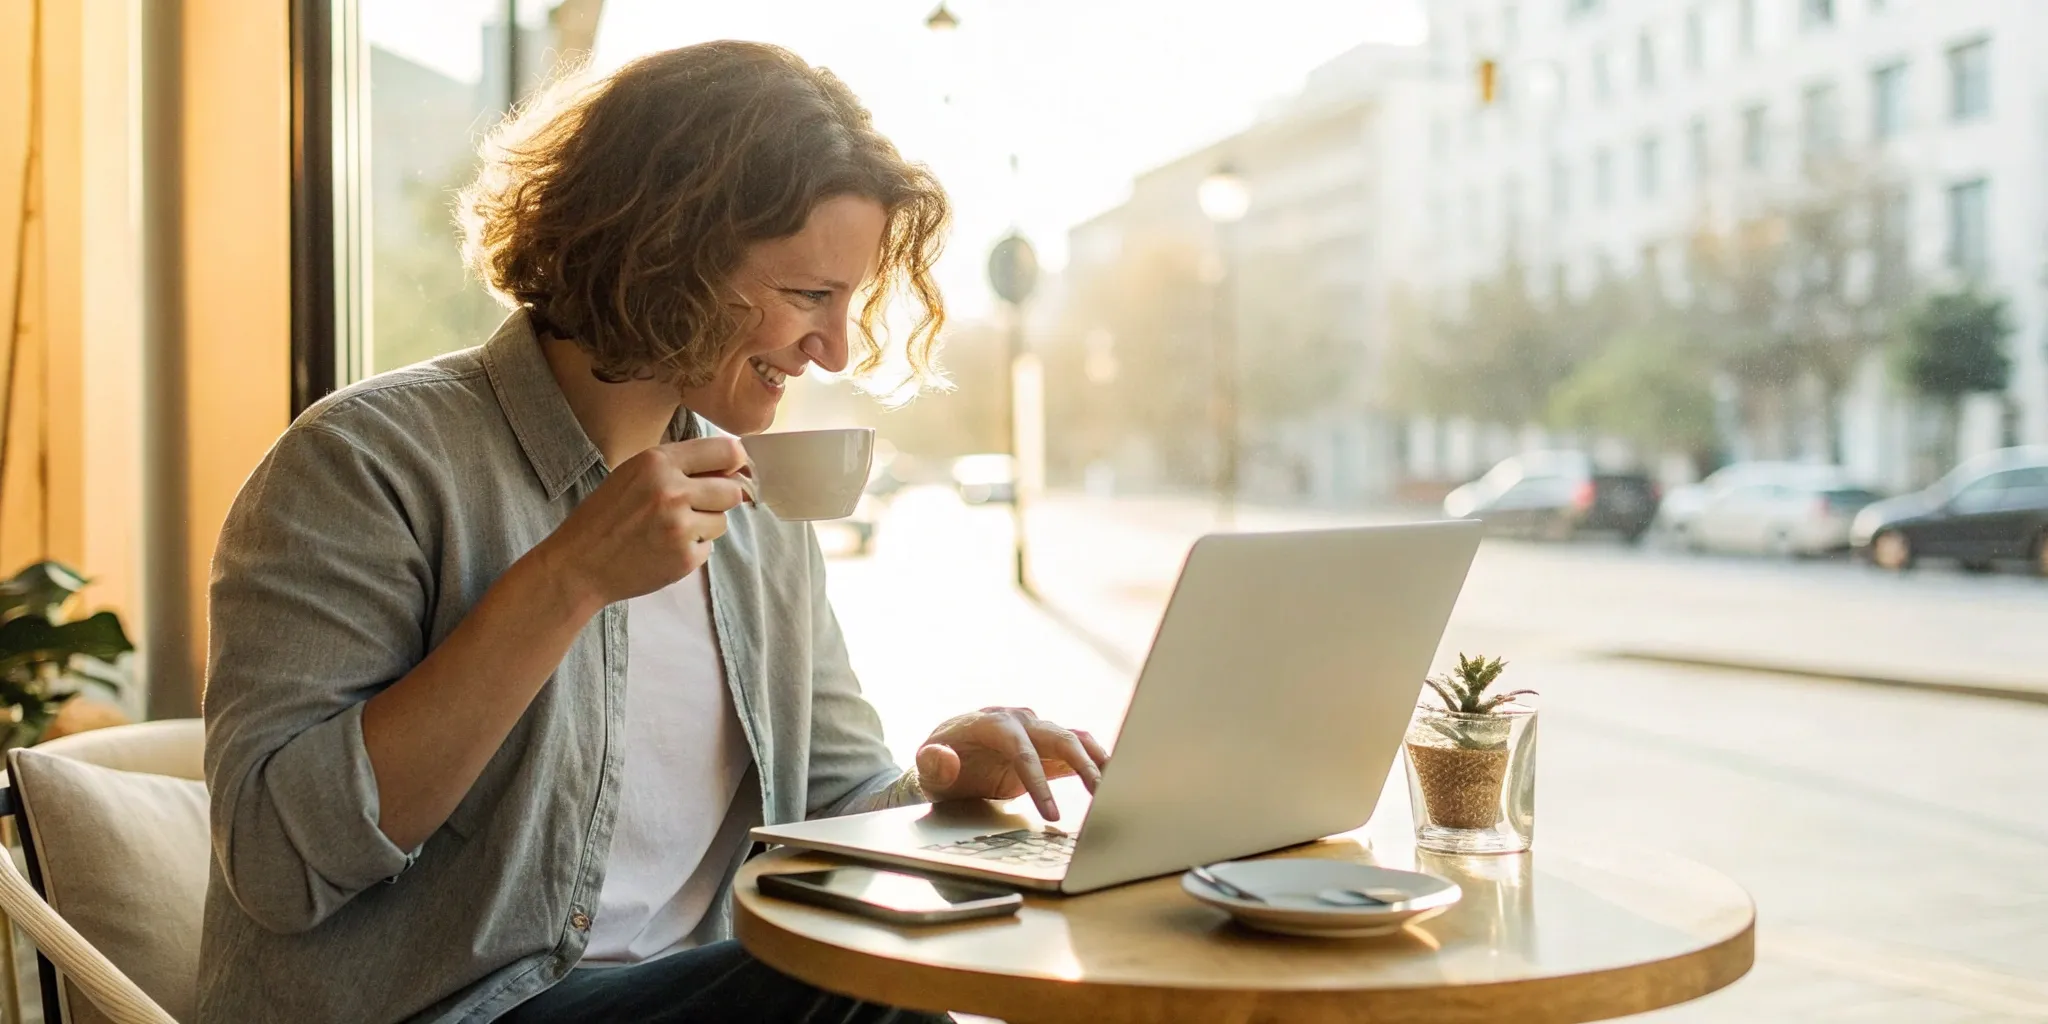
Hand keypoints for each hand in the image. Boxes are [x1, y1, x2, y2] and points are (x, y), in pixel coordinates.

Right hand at [534, 437, 750, 610]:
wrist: (578, 564)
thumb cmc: (604, 516)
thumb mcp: (633, 474)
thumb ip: (677, 467)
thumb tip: (731, 467)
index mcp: (658, 462)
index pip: (727, 451)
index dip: (735, 462)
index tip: (733, 470)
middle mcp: (672, 490)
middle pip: (732, 490)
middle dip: (720, 498)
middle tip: (695, 506)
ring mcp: (680, 527)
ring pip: (722, 521)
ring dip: (705, 525)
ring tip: (671, 529)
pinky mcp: (684, 558)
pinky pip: (708, 548)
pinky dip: (692, 549)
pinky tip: (663, 548)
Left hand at [914, 707, 1109, 821]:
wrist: (947, 757)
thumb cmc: (937, 763)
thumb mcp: (926, 766)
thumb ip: (933, 763)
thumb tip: (945, 760)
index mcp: (992, 723)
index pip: (1021, 749)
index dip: (1038, 780)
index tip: (1050, 813)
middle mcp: (1020, 721)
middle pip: (1059, 737)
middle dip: (1082, 765)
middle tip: (1102, 794)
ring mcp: (1036, 732)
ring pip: (1074, 740)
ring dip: (1097, 761)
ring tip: (1119, 787)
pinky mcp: (1046, 748)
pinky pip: (1077, 750)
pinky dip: (1096, 761)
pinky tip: (1115, 778)